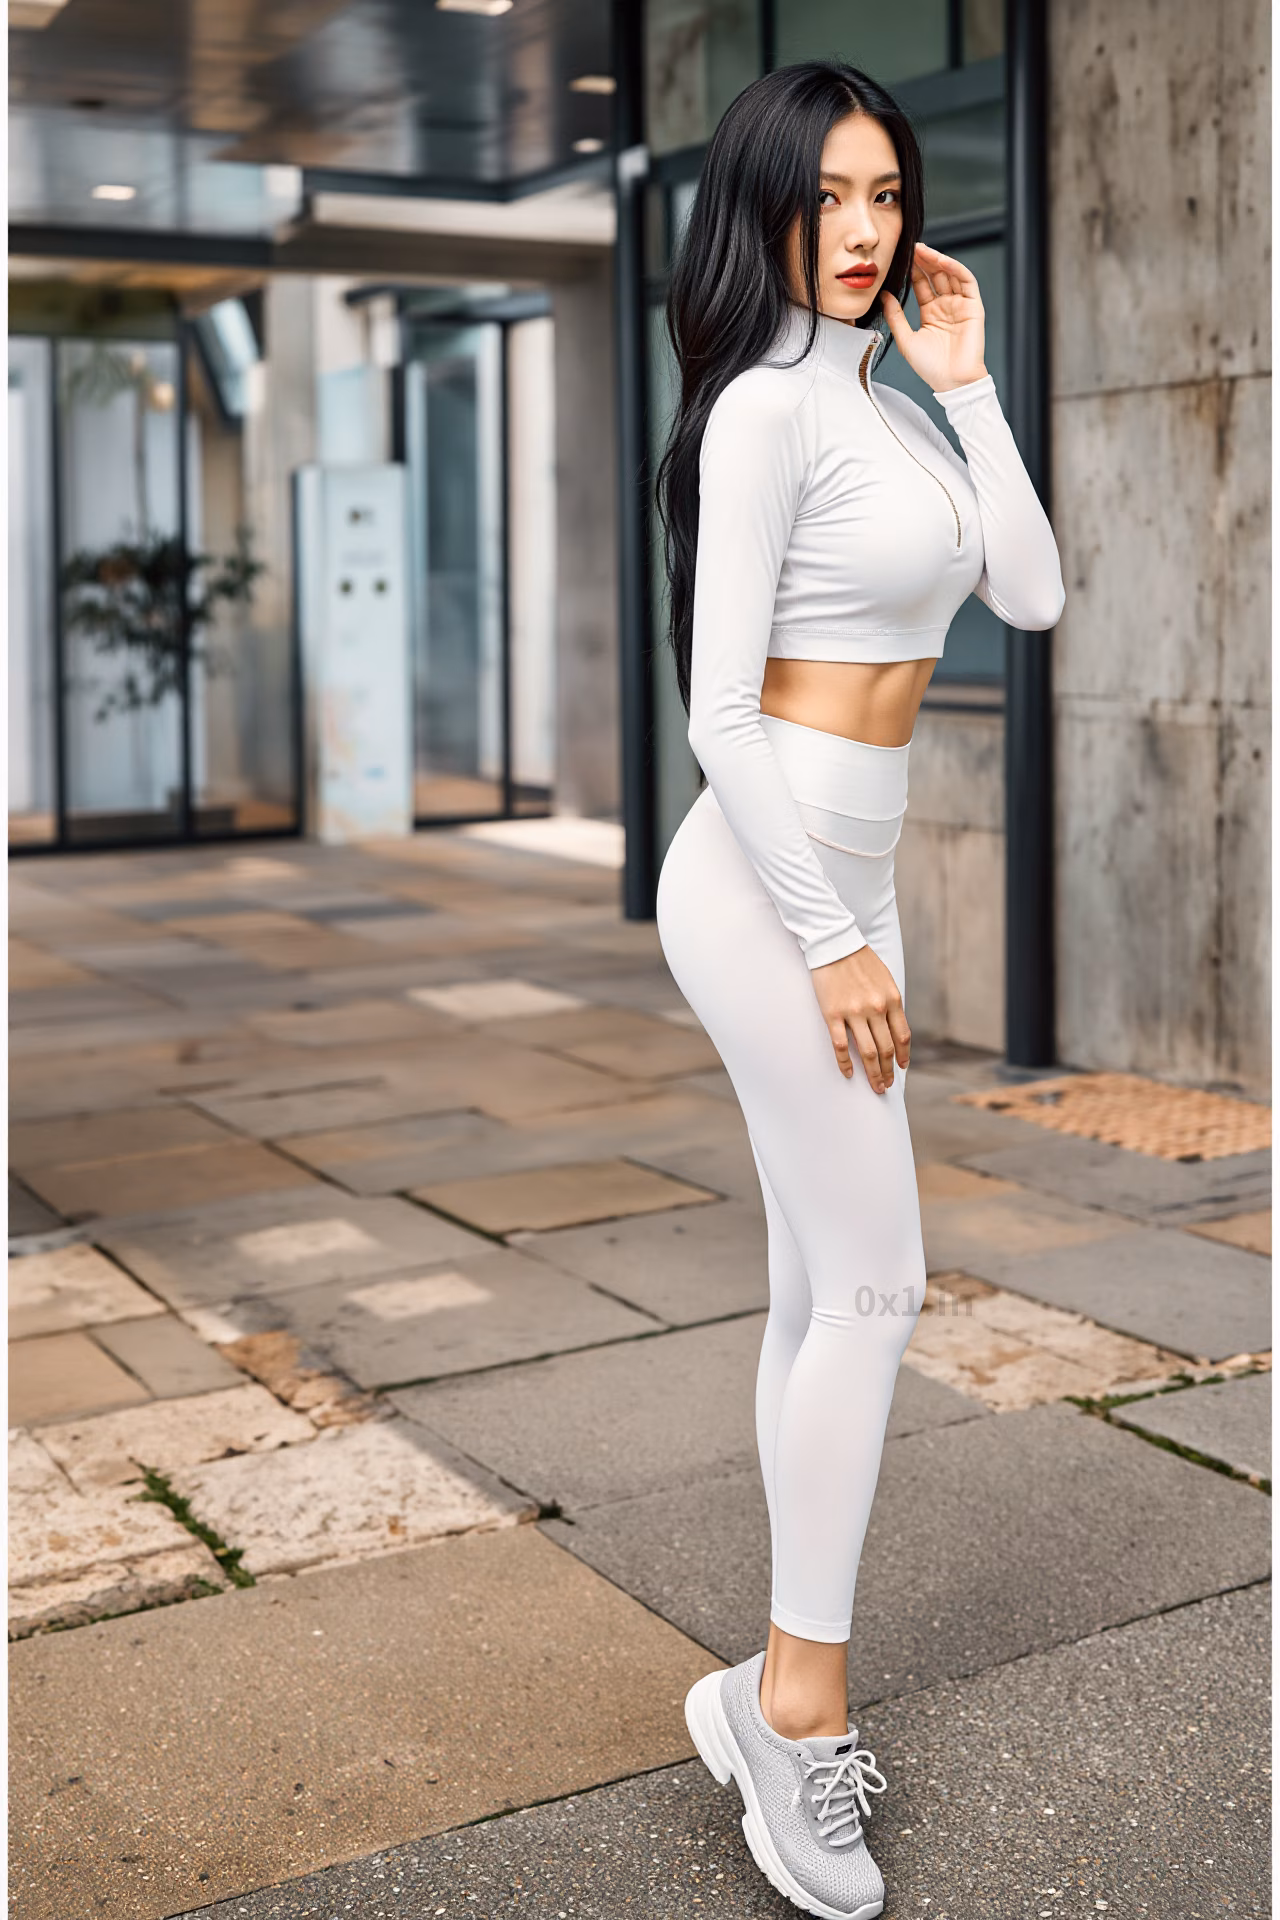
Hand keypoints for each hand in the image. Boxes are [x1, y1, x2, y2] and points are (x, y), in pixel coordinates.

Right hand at [810, 944, 910, 1090]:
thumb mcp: (885, 980)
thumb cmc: (861, 961)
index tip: (901, 1068)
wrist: (835, 945)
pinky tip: (848, 1073)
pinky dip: (846, 1063)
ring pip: (868, 1052)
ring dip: (873, 1073)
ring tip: (875, 1086)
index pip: (902, 1036)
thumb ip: (890, 1004)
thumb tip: (893, 1028)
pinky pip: (840, 1046)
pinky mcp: (833, 1014)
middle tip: (886, 1086)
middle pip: (886, 1049)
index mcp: (891, 1000)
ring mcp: (854, 1013)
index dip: (903, 1056)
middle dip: (888, 1071)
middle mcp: (876, 1009)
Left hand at [880, 242, 987, 392]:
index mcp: (930, 313)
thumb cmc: (930, 367)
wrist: (952, 382)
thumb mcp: (905, 339)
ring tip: (923, 250)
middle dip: (923, 260)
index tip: (901, 257)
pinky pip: (966, 281)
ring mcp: (960, 305)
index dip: (912, 270)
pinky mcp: (973, 306)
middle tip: (910, 247)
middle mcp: (945, 306)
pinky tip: (942, 261)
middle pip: (935, 275)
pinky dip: (955, 268)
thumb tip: (883, 294)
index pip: (921, 285)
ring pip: (950, 274)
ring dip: (937, 260)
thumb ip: (895, 316)